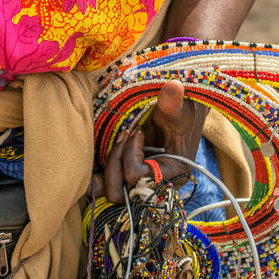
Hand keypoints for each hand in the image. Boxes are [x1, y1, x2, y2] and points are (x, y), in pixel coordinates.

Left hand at [89, 79, 206, 203]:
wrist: (184, 115)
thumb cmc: (183, 112)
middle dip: (116, 161)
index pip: (138, 176)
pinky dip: (99, 180)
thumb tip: (174, 86)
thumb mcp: (179, 108)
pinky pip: (111, 189)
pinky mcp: (134, 180)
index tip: (138, 131)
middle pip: (122, 192)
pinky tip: (94, 168)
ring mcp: (146, 186)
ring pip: (114, 192)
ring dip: (111, 164)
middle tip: (125, 135)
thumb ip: (173, 103)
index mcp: (174, 174)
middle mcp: (159, 187)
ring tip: (122, 138)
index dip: (130, 153)